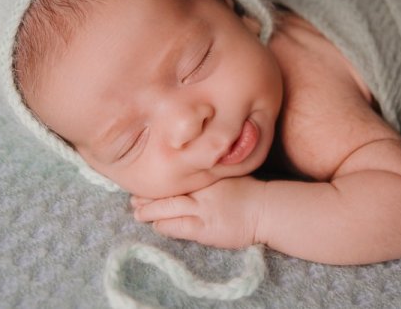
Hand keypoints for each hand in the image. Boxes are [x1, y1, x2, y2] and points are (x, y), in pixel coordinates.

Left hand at [130, 176, 265, 249]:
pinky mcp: (204, 229)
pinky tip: (156, 224)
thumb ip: (207, 171)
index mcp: (205, 172)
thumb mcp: (226, 172)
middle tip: (134, 199)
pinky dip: (163, 225)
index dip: (157, 179)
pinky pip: (176, 227)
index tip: (145, 180)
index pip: (174, 173)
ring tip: (137, 213)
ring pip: (165, 209)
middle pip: (166, 190)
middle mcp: (201, 188)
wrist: (266, 210)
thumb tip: (186, 171)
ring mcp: (202, 208)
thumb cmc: (249, 191)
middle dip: (147, 196)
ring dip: (148, 211)